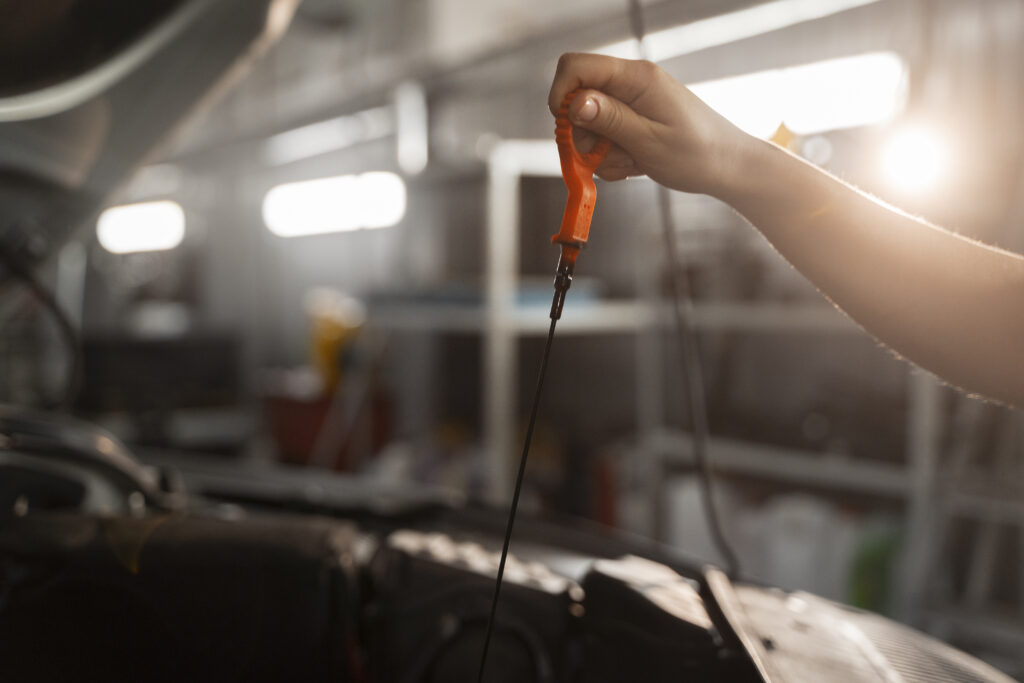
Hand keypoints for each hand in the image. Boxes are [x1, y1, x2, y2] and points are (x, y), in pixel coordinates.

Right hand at [548, 52, 752, 196]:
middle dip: (582, 134)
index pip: (575, 67)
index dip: (561, 96)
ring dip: (598, 152)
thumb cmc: (697, 153)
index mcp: (636, 78)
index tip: (567, 129)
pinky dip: (611, 157)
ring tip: (630, 163)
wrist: (728, 167)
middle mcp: (631, 83)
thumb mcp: (649, 141)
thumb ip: (610, 120)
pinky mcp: (633, 120)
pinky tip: (634, 165)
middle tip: (603, 157)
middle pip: (577, 99)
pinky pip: (605, 137)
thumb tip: (574, 103)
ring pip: (588, 124)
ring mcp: (632, 102)